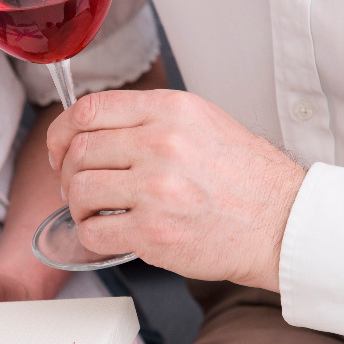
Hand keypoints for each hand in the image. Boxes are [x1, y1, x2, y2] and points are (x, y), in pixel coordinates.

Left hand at [46, 89, 305, 289]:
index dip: (62, 131)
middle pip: (78, 150)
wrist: (282, 224)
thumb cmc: (248, 179)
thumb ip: (151, 119)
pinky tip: (112, 232)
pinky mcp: (153, 231)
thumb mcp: (204, 122)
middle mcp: (160, 143)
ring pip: (79, 190)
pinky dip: (92, 234)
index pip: (89, 109)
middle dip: (68, 172)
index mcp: (170, 111)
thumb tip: (97, 127)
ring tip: (97, 211)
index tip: (61, 148)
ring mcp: (156, 188)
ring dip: (78, 205)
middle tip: (80, 186)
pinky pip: (93, 231)